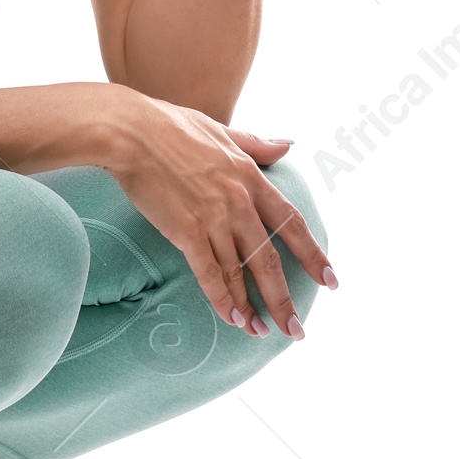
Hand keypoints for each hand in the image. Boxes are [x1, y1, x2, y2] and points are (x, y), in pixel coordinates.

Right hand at [105, 94, 332, 336]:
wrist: (130, 132)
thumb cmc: (170, 125)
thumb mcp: (223, 130)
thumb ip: (257, 144)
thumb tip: (289, 144)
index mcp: (250, 177)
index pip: (290, 223)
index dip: (312, 254)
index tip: (329, 279)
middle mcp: (238, 201)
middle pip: (269, 259)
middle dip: (285, 298)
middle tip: (298, 329)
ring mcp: (213, 218)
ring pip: (240, 272)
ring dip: (252, 307)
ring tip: (262, 332)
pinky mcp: (185, 231)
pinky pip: (208, 273)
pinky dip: (222, 299)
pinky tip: (232, 320)